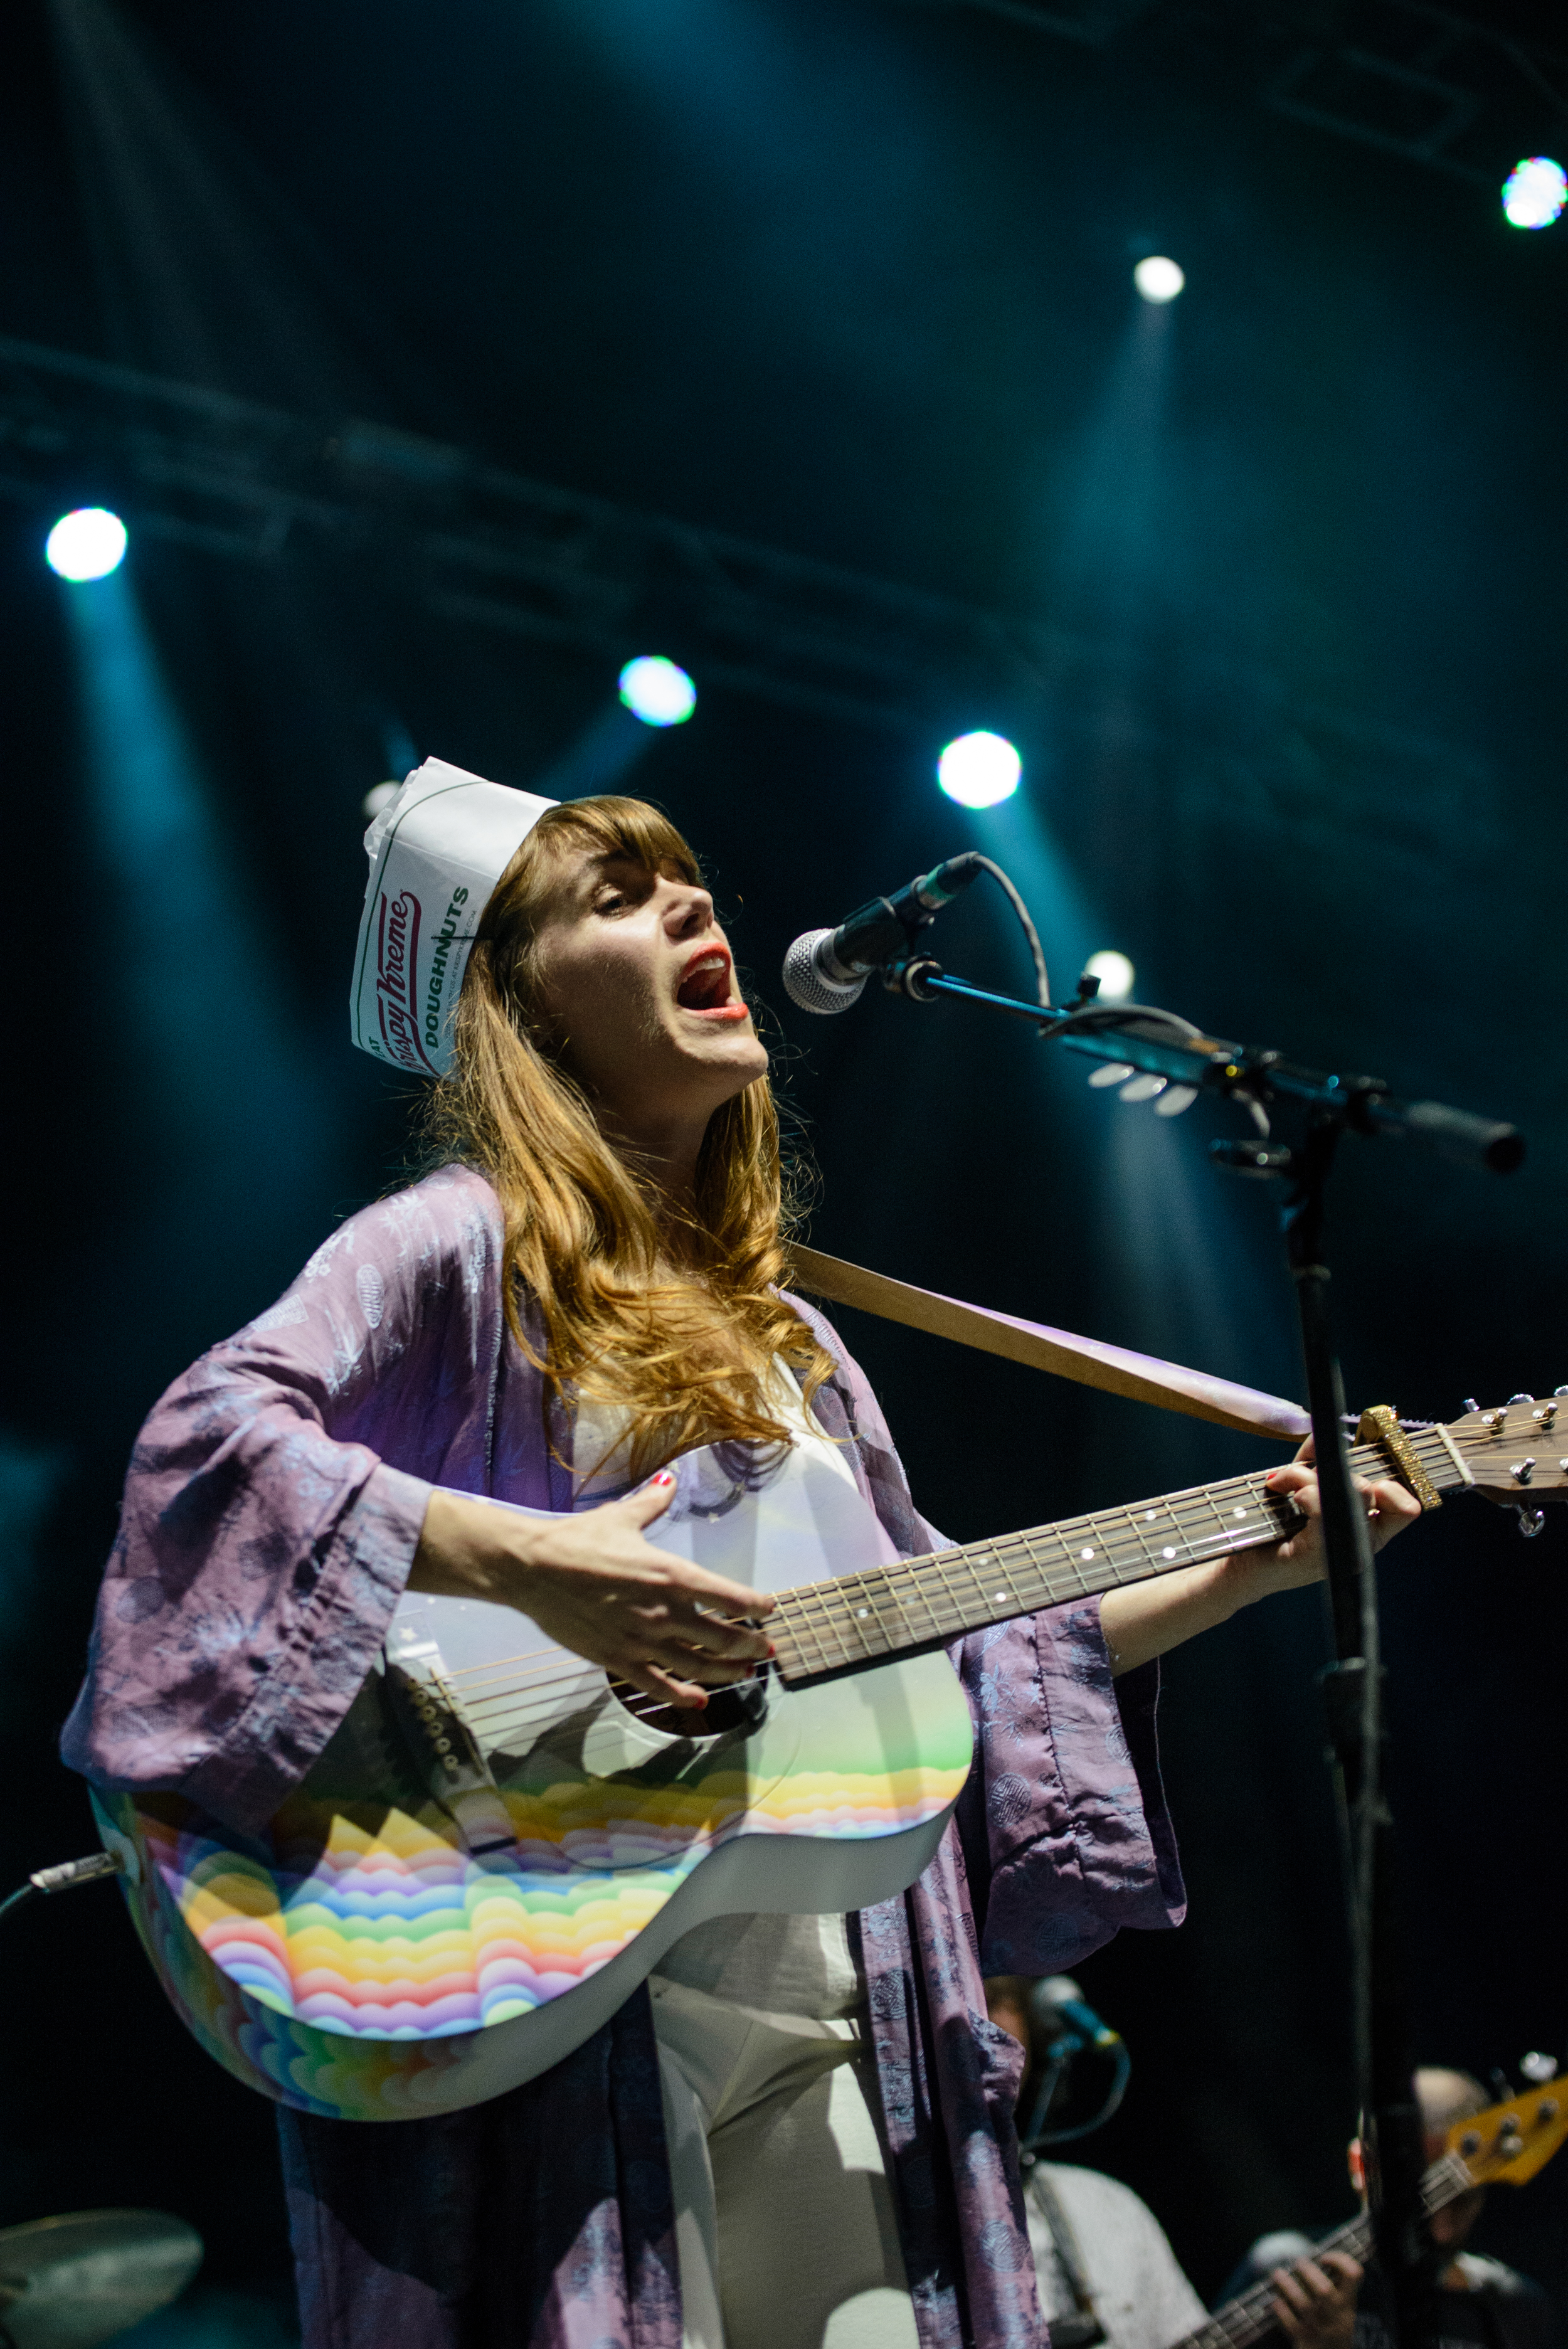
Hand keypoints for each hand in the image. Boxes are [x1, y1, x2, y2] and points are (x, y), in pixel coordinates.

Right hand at [409, 1474, 774, 1711]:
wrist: (534, 1569)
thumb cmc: (579, 1540)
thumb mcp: (622, 1518)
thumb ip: (653, 1504)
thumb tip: (669, 1481)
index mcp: (672, 1575)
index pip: (732, 1598)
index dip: (756, 1607)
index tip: (767, 1610)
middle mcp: (665, 1612)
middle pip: (724, 1638)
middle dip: (751, 1646)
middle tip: (765, 1650)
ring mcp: (642, 1641)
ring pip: (698, 1666)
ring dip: (727, 1672)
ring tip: (745, 1674)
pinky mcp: (618, 1660)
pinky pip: (659, 1686)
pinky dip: (683, 1697)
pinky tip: (699, 1701)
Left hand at [1100, 1437, 1420, 1673]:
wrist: (1239, 1567)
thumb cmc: (1270, 1530)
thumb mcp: (1299, 1490)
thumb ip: (1314, 1464)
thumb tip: (1322, 1436)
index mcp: (1369, 1530)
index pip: (1409, 1504)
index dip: (1397, 1477)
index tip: (1362, 1457)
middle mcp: (1364, 1545)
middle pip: (1379, 1489)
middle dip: (1338, 1468)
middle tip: (1301, 1477)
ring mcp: (1345, 1553)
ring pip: (1353, 1492)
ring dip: (1310, 1477)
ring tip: (1282, 1483)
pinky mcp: (1319, 1555)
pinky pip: (1321, 1505)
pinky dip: (1298, 1488)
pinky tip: (1278, 1492)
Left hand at [1270, 2251, 1361, 2348]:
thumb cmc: (1332, 2326)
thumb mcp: (1341, 2308)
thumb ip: (1333, 2287)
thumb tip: (1309, 2258)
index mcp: (1348, 2304)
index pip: (1353, 2275)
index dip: (1339, 2260)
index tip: (1323, 2258)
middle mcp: (1337, 2316)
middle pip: (1324, 2290)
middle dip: (1307, 2271)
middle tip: (1297, 2263)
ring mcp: (1321, 2330)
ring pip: (1304, 2305)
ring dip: (1287, 2285)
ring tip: (1277, 2275)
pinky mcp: (1305, 2342)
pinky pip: (1291, 2323)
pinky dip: (1281, 2309)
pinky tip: (1276, 2301)